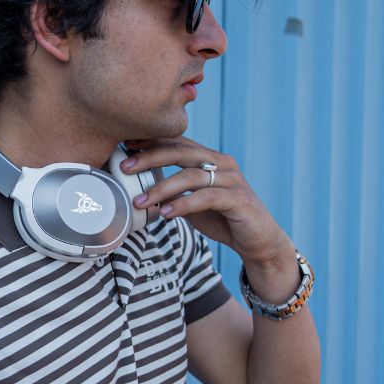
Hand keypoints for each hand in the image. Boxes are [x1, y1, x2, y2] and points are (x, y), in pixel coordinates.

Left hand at [121, 136, 292, 277]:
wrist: (258, 242)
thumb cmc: (224, 220)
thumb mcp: (193, 203)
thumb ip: (175, 192)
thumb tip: (141, 188)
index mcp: (211, 158)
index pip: (178, 142)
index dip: (152, 142)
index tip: (125, 146)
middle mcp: (222, 163)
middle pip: (182, 151)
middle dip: (151, 157)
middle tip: (125, 168)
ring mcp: (232, 180)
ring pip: (192, 175)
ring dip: (162, 187)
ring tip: (140, 201)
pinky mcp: (239, 199)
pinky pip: (207, 197)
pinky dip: (183, 204)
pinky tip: (165, 213)